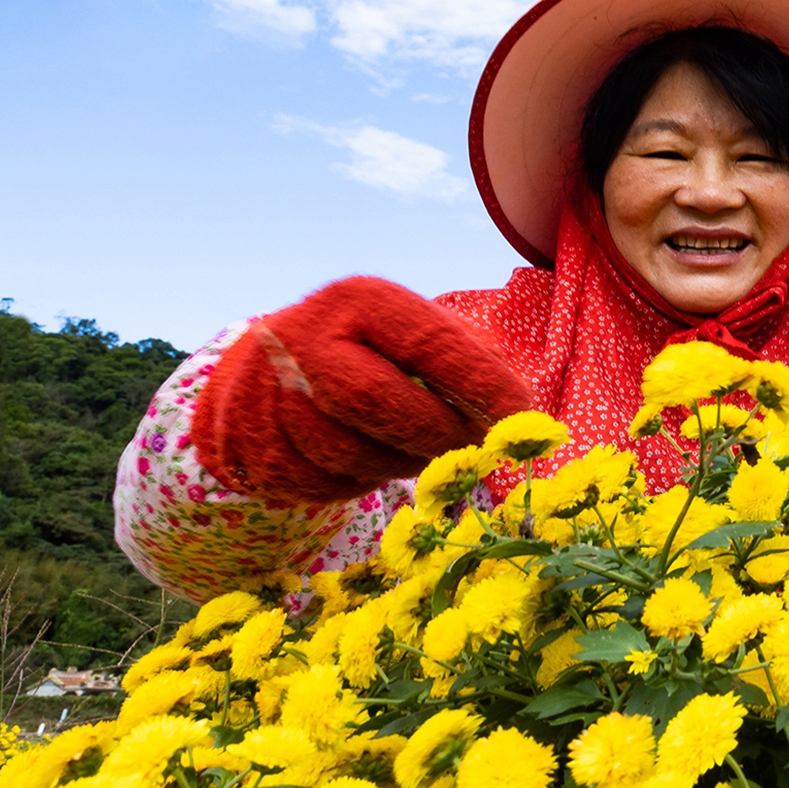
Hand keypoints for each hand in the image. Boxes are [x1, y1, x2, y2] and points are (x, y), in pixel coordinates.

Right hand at [194, 277, 531, 504]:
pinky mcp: (268, 457)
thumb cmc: (369, 356)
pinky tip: (372, 458)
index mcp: (358, 301)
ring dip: (406, 461)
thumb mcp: (415, 337)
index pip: (427, 343)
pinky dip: (368, 480)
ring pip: (358, 453)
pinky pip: (334, 486)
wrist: (264, 385)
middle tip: (482, 448)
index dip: (480, 385)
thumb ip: (468, 361)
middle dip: (441, 432)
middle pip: (381, 401)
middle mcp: (306, 342)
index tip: (523, 418)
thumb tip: (520, 412)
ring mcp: (274, 401)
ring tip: (423, 447)